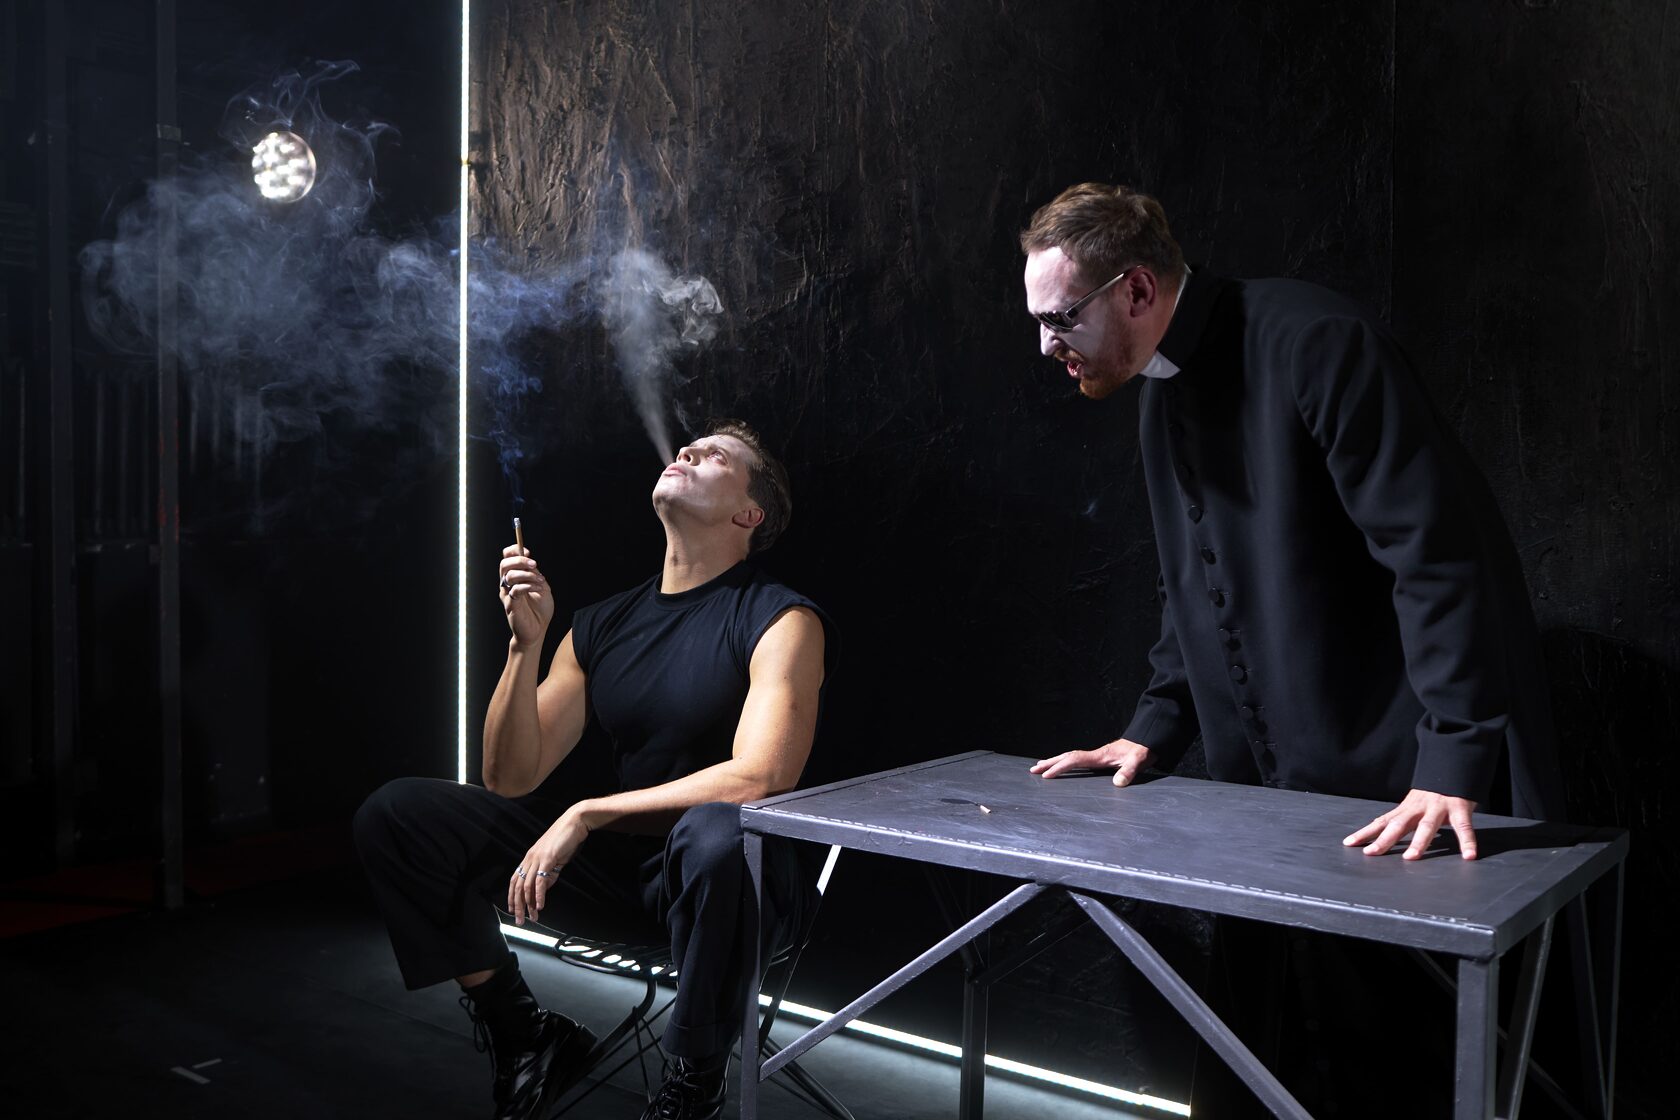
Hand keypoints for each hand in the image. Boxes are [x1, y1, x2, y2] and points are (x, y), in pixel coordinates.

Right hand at [498, 543, 553, 649]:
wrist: (538, 630)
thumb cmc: (539, 610)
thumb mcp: (541, 586)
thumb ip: (534, 574)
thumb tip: (530, 561)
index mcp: (514, 578)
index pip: (506, 558)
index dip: (514, 550)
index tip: (528, 551)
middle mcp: (507, 585)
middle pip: (504, 564)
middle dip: (520, 560)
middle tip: (534, 564)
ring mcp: (507, 595)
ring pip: (509, 576)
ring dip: (527, 574)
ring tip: (540, 580)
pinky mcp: (510, 605)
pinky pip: (515, 590)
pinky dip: (528, 586)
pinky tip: (538, 588)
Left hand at [507, 808, 588, 924]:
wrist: (575, 822)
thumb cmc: (567, 839)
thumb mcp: (555, 859)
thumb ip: (549, 873)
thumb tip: (543, 888)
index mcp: (530, 858)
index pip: (515, 880)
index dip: (512, 896)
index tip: (513, 910)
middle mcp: (530, 858)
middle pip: (518, 886)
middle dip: (518, 905)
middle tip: (520, 921)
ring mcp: (537, 858)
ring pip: (527, 885)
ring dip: (528, 904)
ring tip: (532, 917)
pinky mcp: (547, 858)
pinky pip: (540, 880)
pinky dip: (539, 894)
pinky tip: (540, 905)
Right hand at [1030, 739, 1152, 787]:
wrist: (1148, 740)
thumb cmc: (1143, 750)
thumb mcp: (1139, 760)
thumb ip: (1129, 771)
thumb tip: (1118, 783)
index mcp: (1100, 756)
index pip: (1075, 760)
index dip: (1060, 767)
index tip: (1047, 775)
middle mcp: (1095, 755)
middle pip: (1067, 757)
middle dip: (1049, 763)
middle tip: (1033, 770)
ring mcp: (1097, 756)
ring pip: (1070, 757)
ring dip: (1054, 761)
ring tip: (1040, 766)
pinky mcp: (1100, 759)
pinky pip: (1077, 760)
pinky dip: (1066, 762)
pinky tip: (1063, 766)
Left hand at [1343, 788, 1479, 860]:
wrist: (1452, 767)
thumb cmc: (1431, 793)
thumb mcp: (1412, 805)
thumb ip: (1400, 819)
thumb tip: (1378, 830)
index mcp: (1405, 809)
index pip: (1381, 822)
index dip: (1366, 832)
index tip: (1349, 843)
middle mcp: (1418, 809)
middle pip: (1398, 825)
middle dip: (1384, 839)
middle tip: (1371, 853)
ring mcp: (1438, 808)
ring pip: (1427, 826)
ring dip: (1418, 842)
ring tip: (1411, 858)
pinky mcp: (1460, 809)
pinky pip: (1464, 827)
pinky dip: (1467, 841)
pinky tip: (1469, 856)